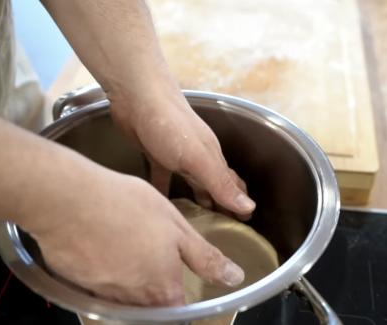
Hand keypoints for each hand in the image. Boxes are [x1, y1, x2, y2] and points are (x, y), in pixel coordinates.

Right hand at [28, 170, 244, 305]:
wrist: (69, 200)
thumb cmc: (127, 207)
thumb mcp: (177, 227)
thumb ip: (205, 258)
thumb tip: (233, 277)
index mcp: (162, 289)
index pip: (179, 311)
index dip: (181, 297)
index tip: (179, 285)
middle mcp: (134, 300)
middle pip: (151, 307)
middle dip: (155, 288)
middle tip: (150, 257)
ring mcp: (104, 294)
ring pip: (125, 297)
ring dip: (129, 279)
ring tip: (127, 246)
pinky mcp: (79, 284)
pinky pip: (99, 286)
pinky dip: (104, 271)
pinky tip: (102, 246)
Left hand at [107, 75, 255, 218]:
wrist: (136, 96)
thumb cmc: (170, 125)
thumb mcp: (198, 158)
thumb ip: (220, 183)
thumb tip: (249, 208)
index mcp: (212, 158)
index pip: (233, 185)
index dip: (240, 204)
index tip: (246, 225)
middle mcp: (198, 158)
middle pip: (213, 186)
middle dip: (220, 206)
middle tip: (223, 229)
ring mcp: (177, 155)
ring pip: (191, 183)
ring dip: (196, 201)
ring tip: (196, 223)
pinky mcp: (155, 154)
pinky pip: (162, 178)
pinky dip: (164, 192)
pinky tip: (160, 205)